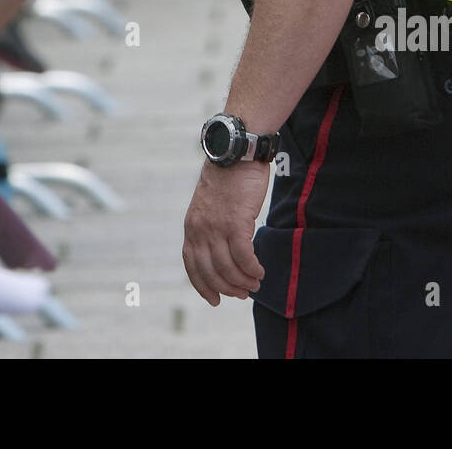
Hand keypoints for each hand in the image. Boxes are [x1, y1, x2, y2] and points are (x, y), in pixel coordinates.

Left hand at [182, 159, 269, 305]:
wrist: (235, 153)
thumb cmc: (227, 178)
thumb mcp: (209, 204)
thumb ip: (210, 226)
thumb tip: (221, 251)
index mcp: (191, 226)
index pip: (192, 265)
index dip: (202, 285)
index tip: (214, 299)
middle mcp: (200, 229)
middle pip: (211, 271)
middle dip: (227, 288)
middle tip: (243, 293)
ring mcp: (217, 227)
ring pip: (228, 267)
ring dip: (243, 281)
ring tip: (255, 284)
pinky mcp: (237, 222)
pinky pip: (244, 256)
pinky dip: (252, 268)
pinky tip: (260, 271)